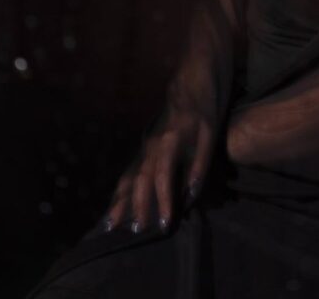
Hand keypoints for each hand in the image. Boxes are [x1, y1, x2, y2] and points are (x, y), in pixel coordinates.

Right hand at [103, 106, 214, 234]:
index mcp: (170, 141)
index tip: (163, 224)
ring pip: (128, 176)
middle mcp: (151, 146)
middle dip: (136, 207)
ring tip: (108, 225)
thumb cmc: (202, 113)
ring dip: (119, 201)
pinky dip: (119, 192)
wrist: (189, 86)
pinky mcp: (141, 149)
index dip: (163, 200)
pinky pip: (127, 173)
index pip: (163, 176)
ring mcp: (143, 147)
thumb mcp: (209, 135)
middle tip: (134, 232)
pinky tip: (112, 208)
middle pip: (140, 179)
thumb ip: (200, 164)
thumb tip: (192, 194)